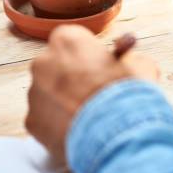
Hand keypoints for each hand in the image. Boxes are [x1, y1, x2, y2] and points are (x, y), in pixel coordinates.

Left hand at [25, 24, 159, 162]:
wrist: (117, 134)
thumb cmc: (128, 94)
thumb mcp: (141, 66)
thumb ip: (128, 59)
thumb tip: (128, 62)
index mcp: (68, 40)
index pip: (73, 38)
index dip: (90, 54)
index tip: (102, 65)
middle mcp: (43, 62)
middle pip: (56, 65)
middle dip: (72, 76)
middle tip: (95, 91)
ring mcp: (35, 93)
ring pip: (49, 93)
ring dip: (65, 101)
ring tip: (91, 116)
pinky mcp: (31, 121)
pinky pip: (45, 119)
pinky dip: (59, 124)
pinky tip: (81, 130)